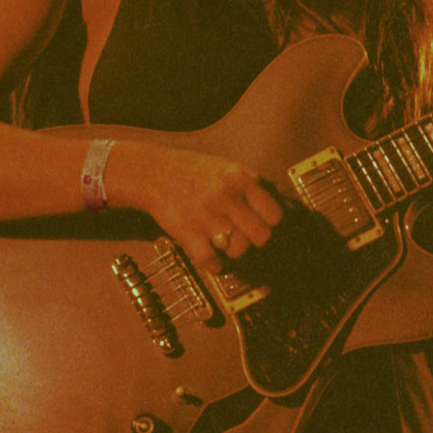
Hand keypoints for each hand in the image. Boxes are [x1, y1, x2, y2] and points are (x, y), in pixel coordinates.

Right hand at [133, 146, 283, 268]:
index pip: (274, 213)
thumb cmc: (195, 171)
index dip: (271, 222)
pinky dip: (216, 265)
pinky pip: (211, 262)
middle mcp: (226, 198)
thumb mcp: (228, 167)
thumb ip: (252, 183)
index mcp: (240, 179)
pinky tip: (215, 258)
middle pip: (261, 236)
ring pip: (239, 250)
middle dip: (257, 239)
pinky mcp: (188, 234)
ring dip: (236, 251)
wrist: (154, 173)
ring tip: (229, 243)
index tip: (265, 223)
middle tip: (248, 236)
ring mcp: (206, 217)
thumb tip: (278, 203)